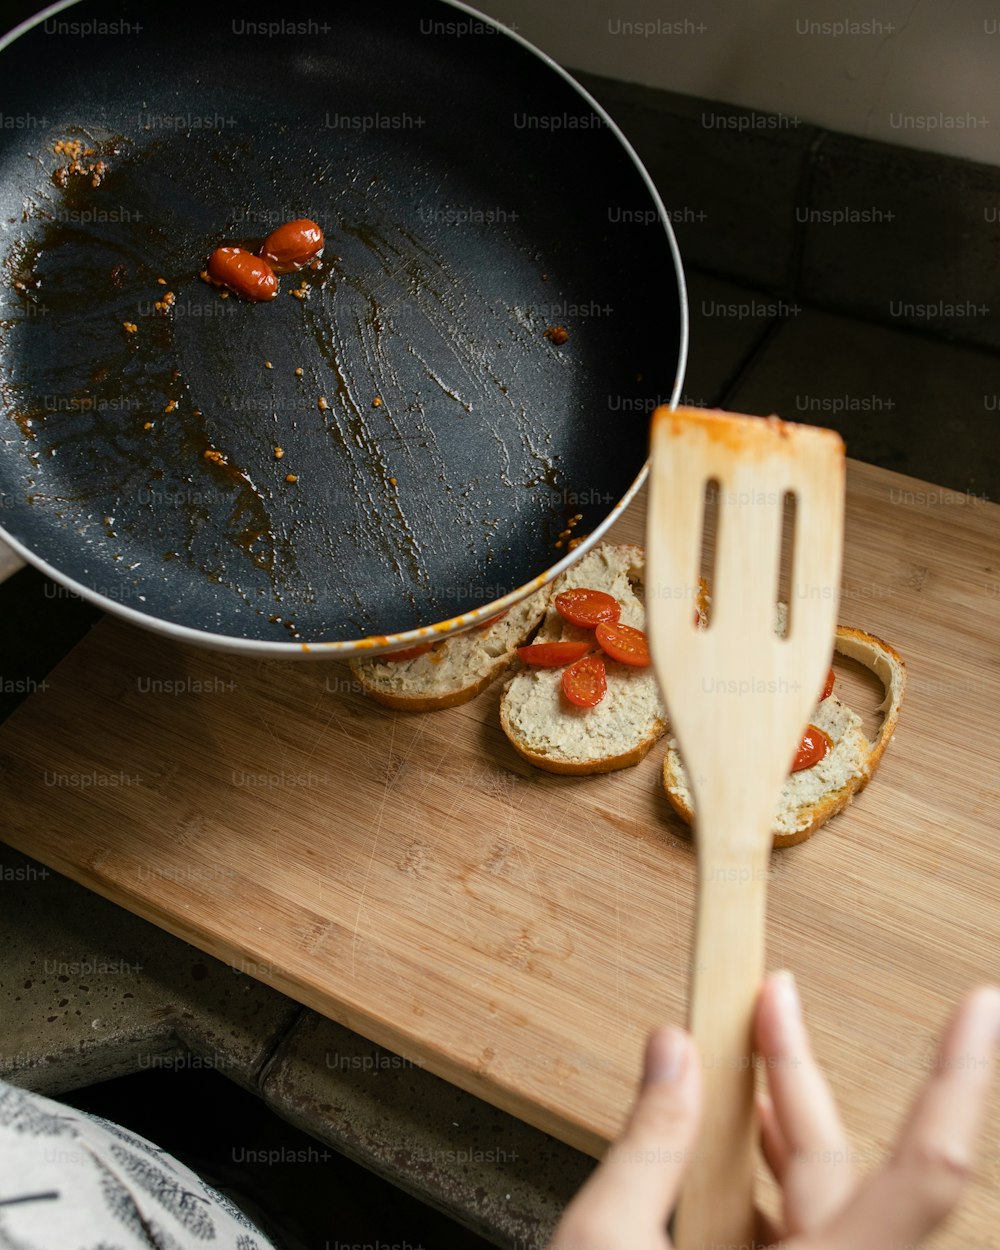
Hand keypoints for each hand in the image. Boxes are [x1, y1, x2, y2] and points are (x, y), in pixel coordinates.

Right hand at [548, 973, 999, 1249]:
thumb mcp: (602, 1248)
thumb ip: (648, 1142)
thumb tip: (671, 1053)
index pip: (922, 1176)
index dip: (959, 1083)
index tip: (977, 1011)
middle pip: (844, 1174)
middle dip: (801, 1076)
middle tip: (774, 999)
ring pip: (823, 1206)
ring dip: (785, 1127)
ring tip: (751, 1052)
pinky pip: (801, 1239)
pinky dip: (769, 1185)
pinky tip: (737, 1143)